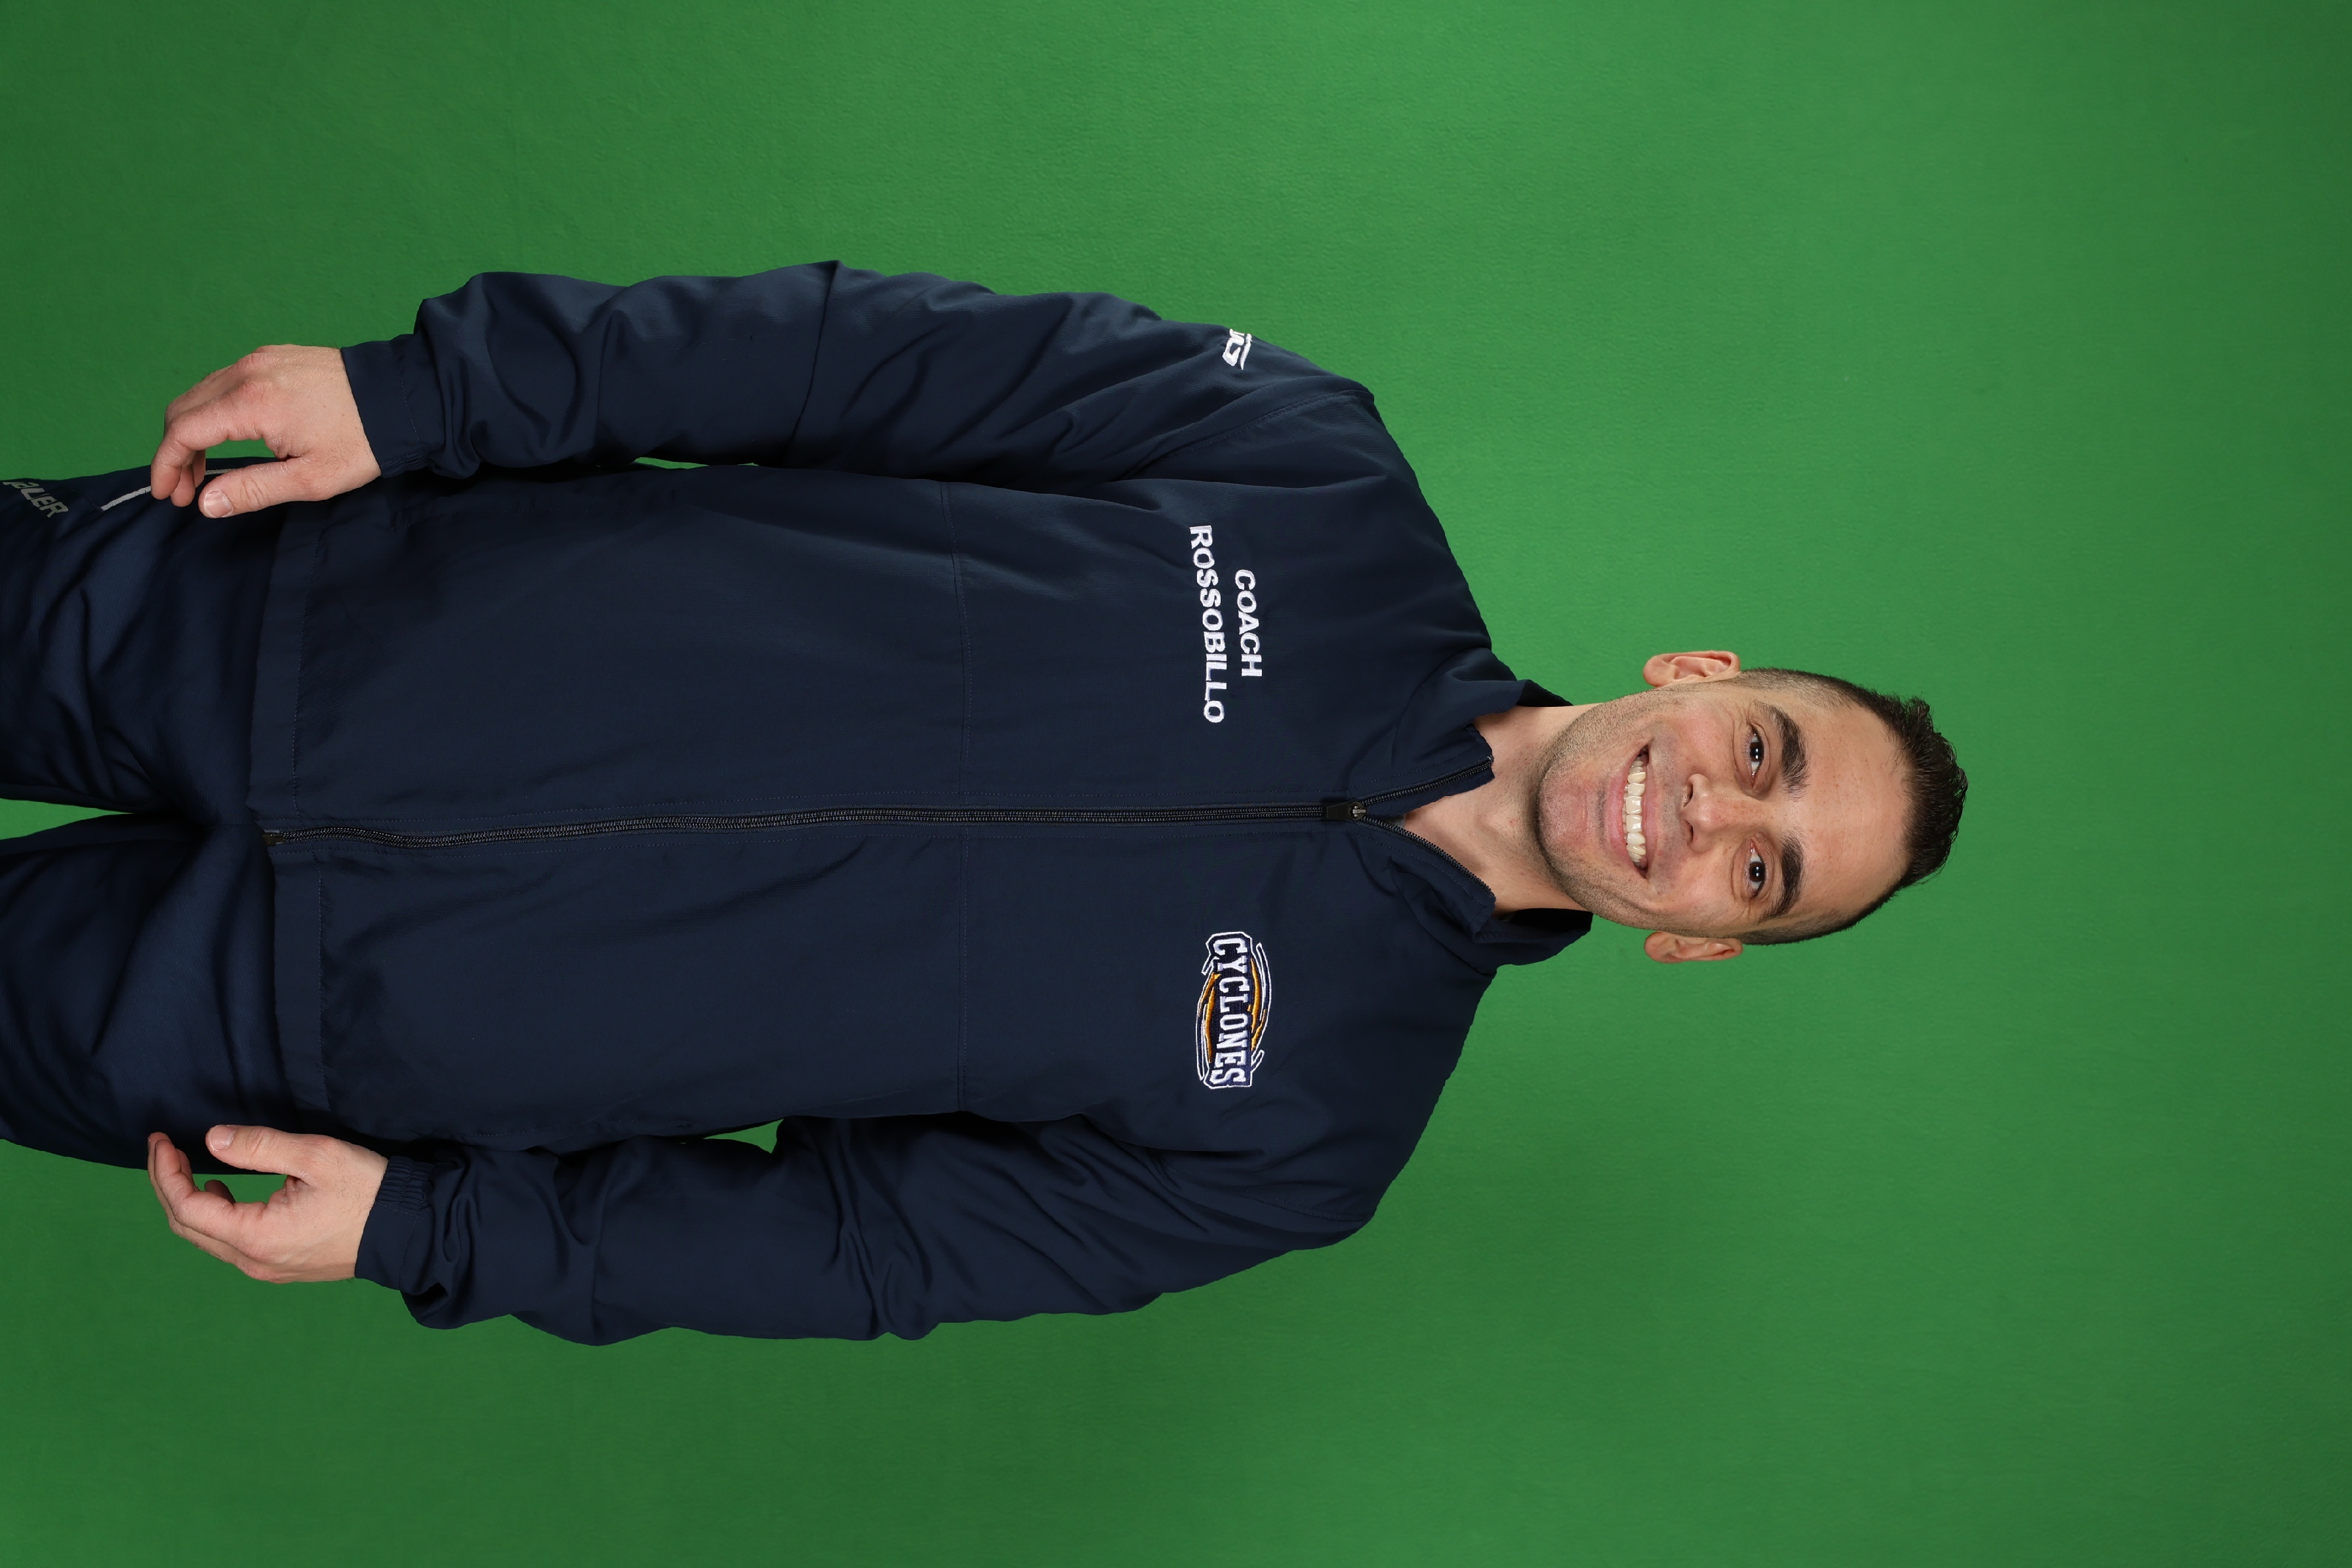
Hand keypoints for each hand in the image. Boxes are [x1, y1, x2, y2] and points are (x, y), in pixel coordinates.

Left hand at [146, 1126, 387, 1283]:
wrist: (409, 1230)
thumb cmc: (367, 1190)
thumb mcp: (316, 1156)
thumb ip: (260, 1145)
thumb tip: (212, 1139)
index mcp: (258, 1236)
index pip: (186, 1207)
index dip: (167, 1171)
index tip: (162, 1140)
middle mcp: (255, 1261)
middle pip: (187, 1227)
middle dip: (169, 1185)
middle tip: (166, 1150)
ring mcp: (268, 1268)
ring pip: (207, 1238)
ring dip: (189, 1202)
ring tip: (188, 1168)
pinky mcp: (282, 1266)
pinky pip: (230, 1244)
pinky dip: (214, 1216)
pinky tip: (224, 1193)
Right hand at [148, 345, 381, 517]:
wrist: (403, 399)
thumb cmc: (363, 441)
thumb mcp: (310, 479)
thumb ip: (253, 490)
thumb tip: (206, 503)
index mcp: (251, 403)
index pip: (183, 431)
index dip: (166, 466)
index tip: (168, 495)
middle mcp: (247, 372)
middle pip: (184, 409)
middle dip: (175, 452)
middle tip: (185, 490)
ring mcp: (259, 359)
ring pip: (202, 394)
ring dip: (193, 431)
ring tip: (205, 471)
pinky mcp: (273, 356)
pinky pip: (225, 382)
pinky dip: (214, 410)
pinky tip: (227, 438)